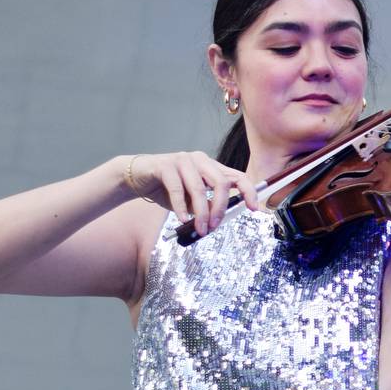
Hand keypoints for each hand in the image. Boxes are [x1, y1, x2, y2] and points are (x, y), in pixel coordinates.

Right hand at [125, 151, 259, 234]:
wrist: (137, 179)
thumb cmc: (166, 189)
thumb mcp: (191, 201)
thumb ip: (205, 207)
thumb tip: (217, 222)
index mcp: (210, 167)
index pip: (237, 176)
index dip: (249, 192)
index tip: (254, 209)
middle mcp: (200, 160)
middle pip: (221, 182)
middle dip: (221, 208)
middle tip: (214, 227)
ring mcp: (182, 160)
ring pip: (200, 188)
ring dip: (201, 213)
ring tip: (199, 229)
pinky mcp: (165, 165)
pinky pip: (177, 188)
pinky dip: (181, 207)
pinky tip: (183, 220)